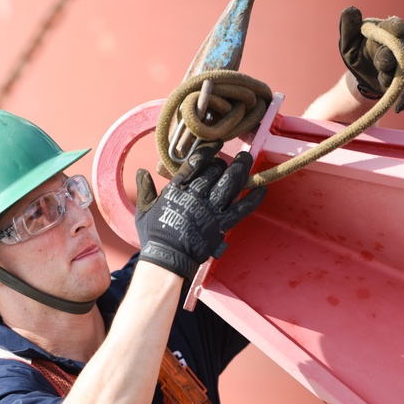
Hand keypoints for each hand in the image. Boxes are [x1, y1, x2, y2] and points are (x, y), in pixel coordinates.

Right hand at [135, 143, 266, 279]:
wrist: (167, 259)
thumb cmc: (154, 235)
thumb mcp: (144, 210)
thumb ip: (145, 189)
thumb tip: (141, 171)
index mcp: (177, 189)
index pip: (195, 163)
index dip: (207, 151)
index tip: (215, 144)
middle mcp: (196, 195)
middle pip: (214, 171)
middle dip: (222, 163)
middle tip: (228, 159)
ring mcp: (211, 210)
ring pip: (230, 183)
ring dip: (240, 169)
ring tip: (247, 159)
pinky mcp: (222, 225)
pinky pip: (242, 208)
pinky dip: (253, 198)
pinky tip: (262, 188)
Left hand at [338, 6, 403, 112]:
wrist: (366, 74)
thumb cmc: (357, 53)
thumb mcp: (348, 42)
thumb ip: (349, 26)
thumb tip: (350, 10)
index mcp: (388, 30)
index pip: (396, 26)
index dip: (399, 28)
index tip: (402, 30)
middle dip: (396, 56)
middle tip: (383, 64)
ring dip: (403, 77)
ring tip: (386, 86)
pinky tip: (403, 106)